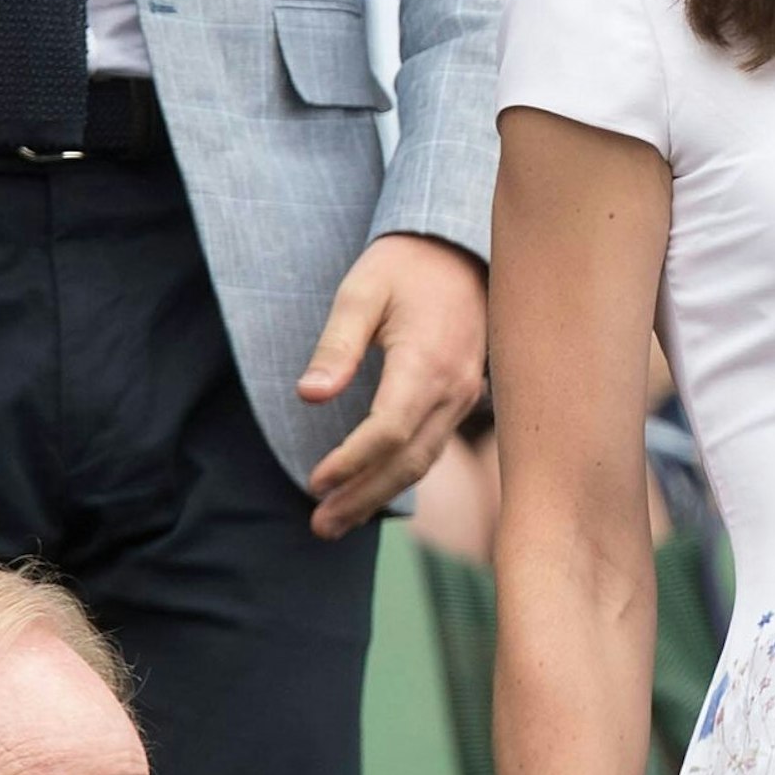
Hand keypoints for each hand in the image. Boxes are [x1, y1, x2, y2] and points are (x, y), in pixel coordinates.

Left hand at [300, 233, 487, 538]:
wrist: (458, 249)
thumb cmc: (404, 266)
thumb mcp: (360, 292)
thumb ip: (336, 346)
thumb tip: (310, 397)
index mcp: (427, 362)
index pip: (389, 430)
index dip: (351, 462)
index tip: (314, 482)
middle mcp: (453, 388)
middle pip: (408, 460)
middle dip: (363, 496)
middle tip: (319, 526)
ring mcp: (464, 396)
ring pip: (423, 460)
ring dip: (380, 495)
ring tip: (337, 521)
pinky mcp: (462, 397)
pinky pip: (433, 446)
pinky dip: (401, 475)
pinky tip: (372, 491)